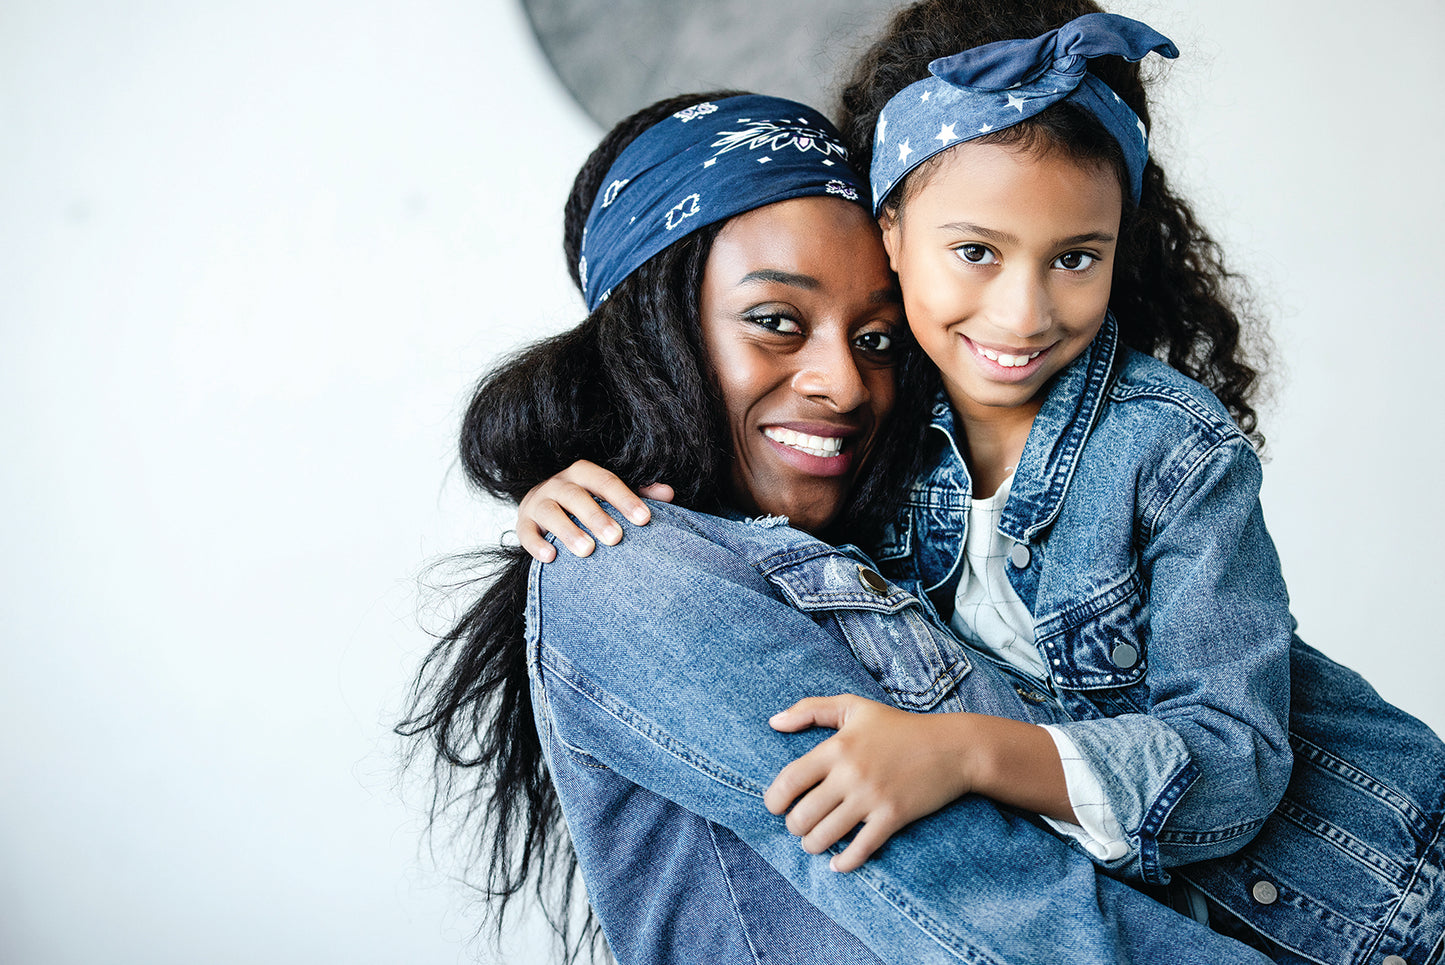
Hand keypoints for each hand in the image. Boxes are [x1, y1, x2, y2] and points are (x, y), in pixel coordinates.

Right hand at [515, 460, 673, 561]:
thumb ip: (640, 494)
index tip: (644, 519)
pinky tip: (551, 557)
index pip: (606, 482)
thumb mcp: (610, 495)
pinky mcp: (523, 523)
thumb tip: (669, 493)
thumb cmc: (588, 503)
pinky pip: (526, 532)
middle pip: (577, 496)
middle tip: (616, 538)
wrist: (543, 508)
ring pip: (551, 512)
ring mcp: (539, 502)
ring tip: (587, 551)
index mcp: (584, 473)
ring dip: (568, 531)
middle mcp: (559, 484)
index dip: (625, 499)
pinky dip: (536, 544)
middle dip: (597, 516)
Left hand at [763, 695, 978, 871]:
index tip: (776, 807)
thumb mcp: (854, 707)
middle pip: (802, 816)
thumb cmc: (899, 726)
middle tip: (800, 826)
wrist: (952, 747)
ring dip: (813, 845)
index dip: (773, 800)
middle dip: (794, 827)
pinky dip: (844, 862)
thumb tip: (773, 722)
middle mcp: (850, 774)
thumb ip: (810, 709)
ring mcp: (872, 797)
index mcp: (836, 748)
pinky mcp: (893, 817)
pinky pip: (859, 850)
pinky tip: (838, 862)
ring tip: (816, 841)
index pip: (788, 781)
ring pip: (825, 836)